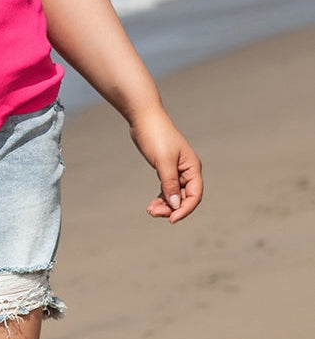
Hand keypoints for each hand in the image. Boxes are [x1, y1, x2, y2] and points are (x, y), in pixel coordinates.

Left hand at [129, 109, 202, 223]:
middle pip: (185, 197)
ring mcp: (176, 170)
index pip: (195, 195)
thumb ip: (170, 184)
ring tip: (150, 210)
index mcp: (192, 167)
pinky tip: (151, 204)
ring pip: (175, 195)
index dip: (185, 209)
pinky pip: (167, 189)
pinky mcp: (165, 169)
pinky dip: (161, 198)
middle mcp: (187, 170)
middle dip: (171, 208)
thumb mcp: (163, 162)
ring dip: (165, 205)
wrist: (144, 119)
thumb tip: (176, 205)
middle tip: (153, 213)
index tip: (171, 219)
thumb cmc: (156, 136)